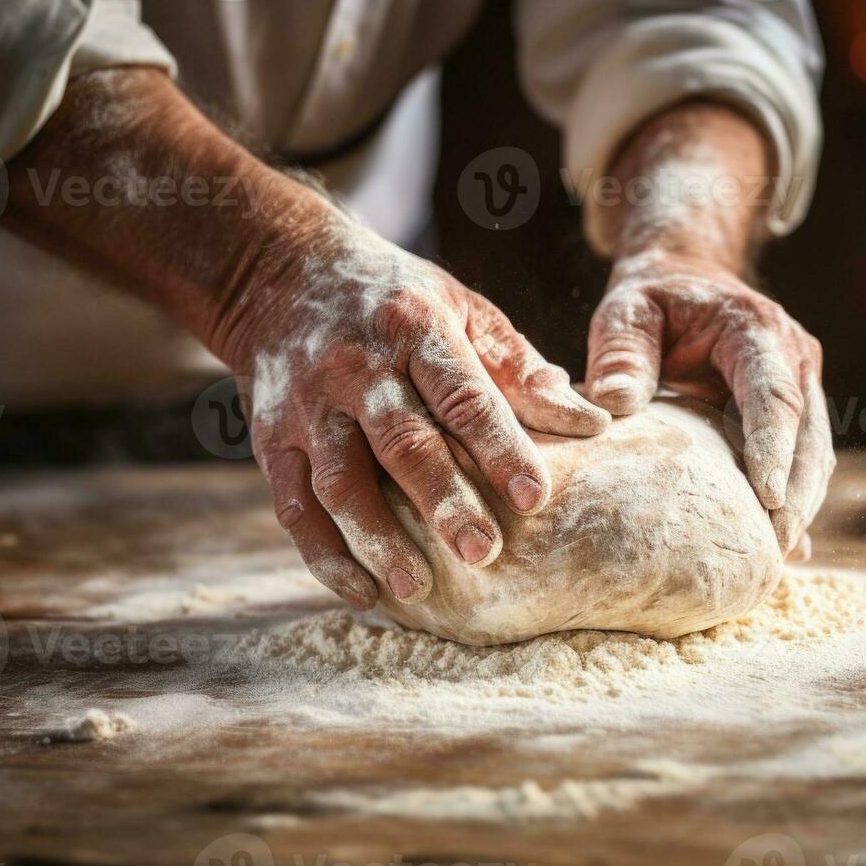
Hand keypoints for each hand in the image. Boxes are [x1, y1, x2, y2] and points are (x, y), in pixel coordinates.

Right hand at [228, 225, 609, 609]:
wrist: (280, 274)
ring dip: (377, 538)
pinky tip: (362, 591)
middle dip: (441, 500)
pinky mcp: (272, 441)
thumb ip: (521, 370)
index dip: (500, 446)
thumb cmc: (396, 302)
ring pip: (340, 480)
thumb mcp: (462, 310)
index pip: (463, 394)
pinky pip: (295, 506)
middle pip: (400, 441)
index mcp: (415, 329)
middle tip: (482, 553)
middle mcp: (356, 368)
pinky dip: (324, 554)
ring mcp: (308, 408)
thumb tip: (593, 423)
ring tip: (417, 587)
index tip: (535, 496)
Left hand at [584, 248, 833, 552]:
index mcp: (756, 330)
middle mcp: (791, 358)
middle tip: (772, 548)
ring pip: (813, 453)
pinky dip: (793, 501)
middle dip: (795, 494)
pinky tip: (783, 548)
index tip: (768, 499)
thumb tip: (613, 405)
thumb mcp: (626, 311)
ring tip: (774, 559)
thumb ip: (621, 353)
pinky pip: (802, 461)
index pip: (773, 394)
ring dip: (799, 505)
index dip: (773, 447)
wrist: (685, 279)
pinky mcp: (794, 413)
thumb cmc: (653, 298)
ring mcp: (800, 386)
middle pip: (806, 434)